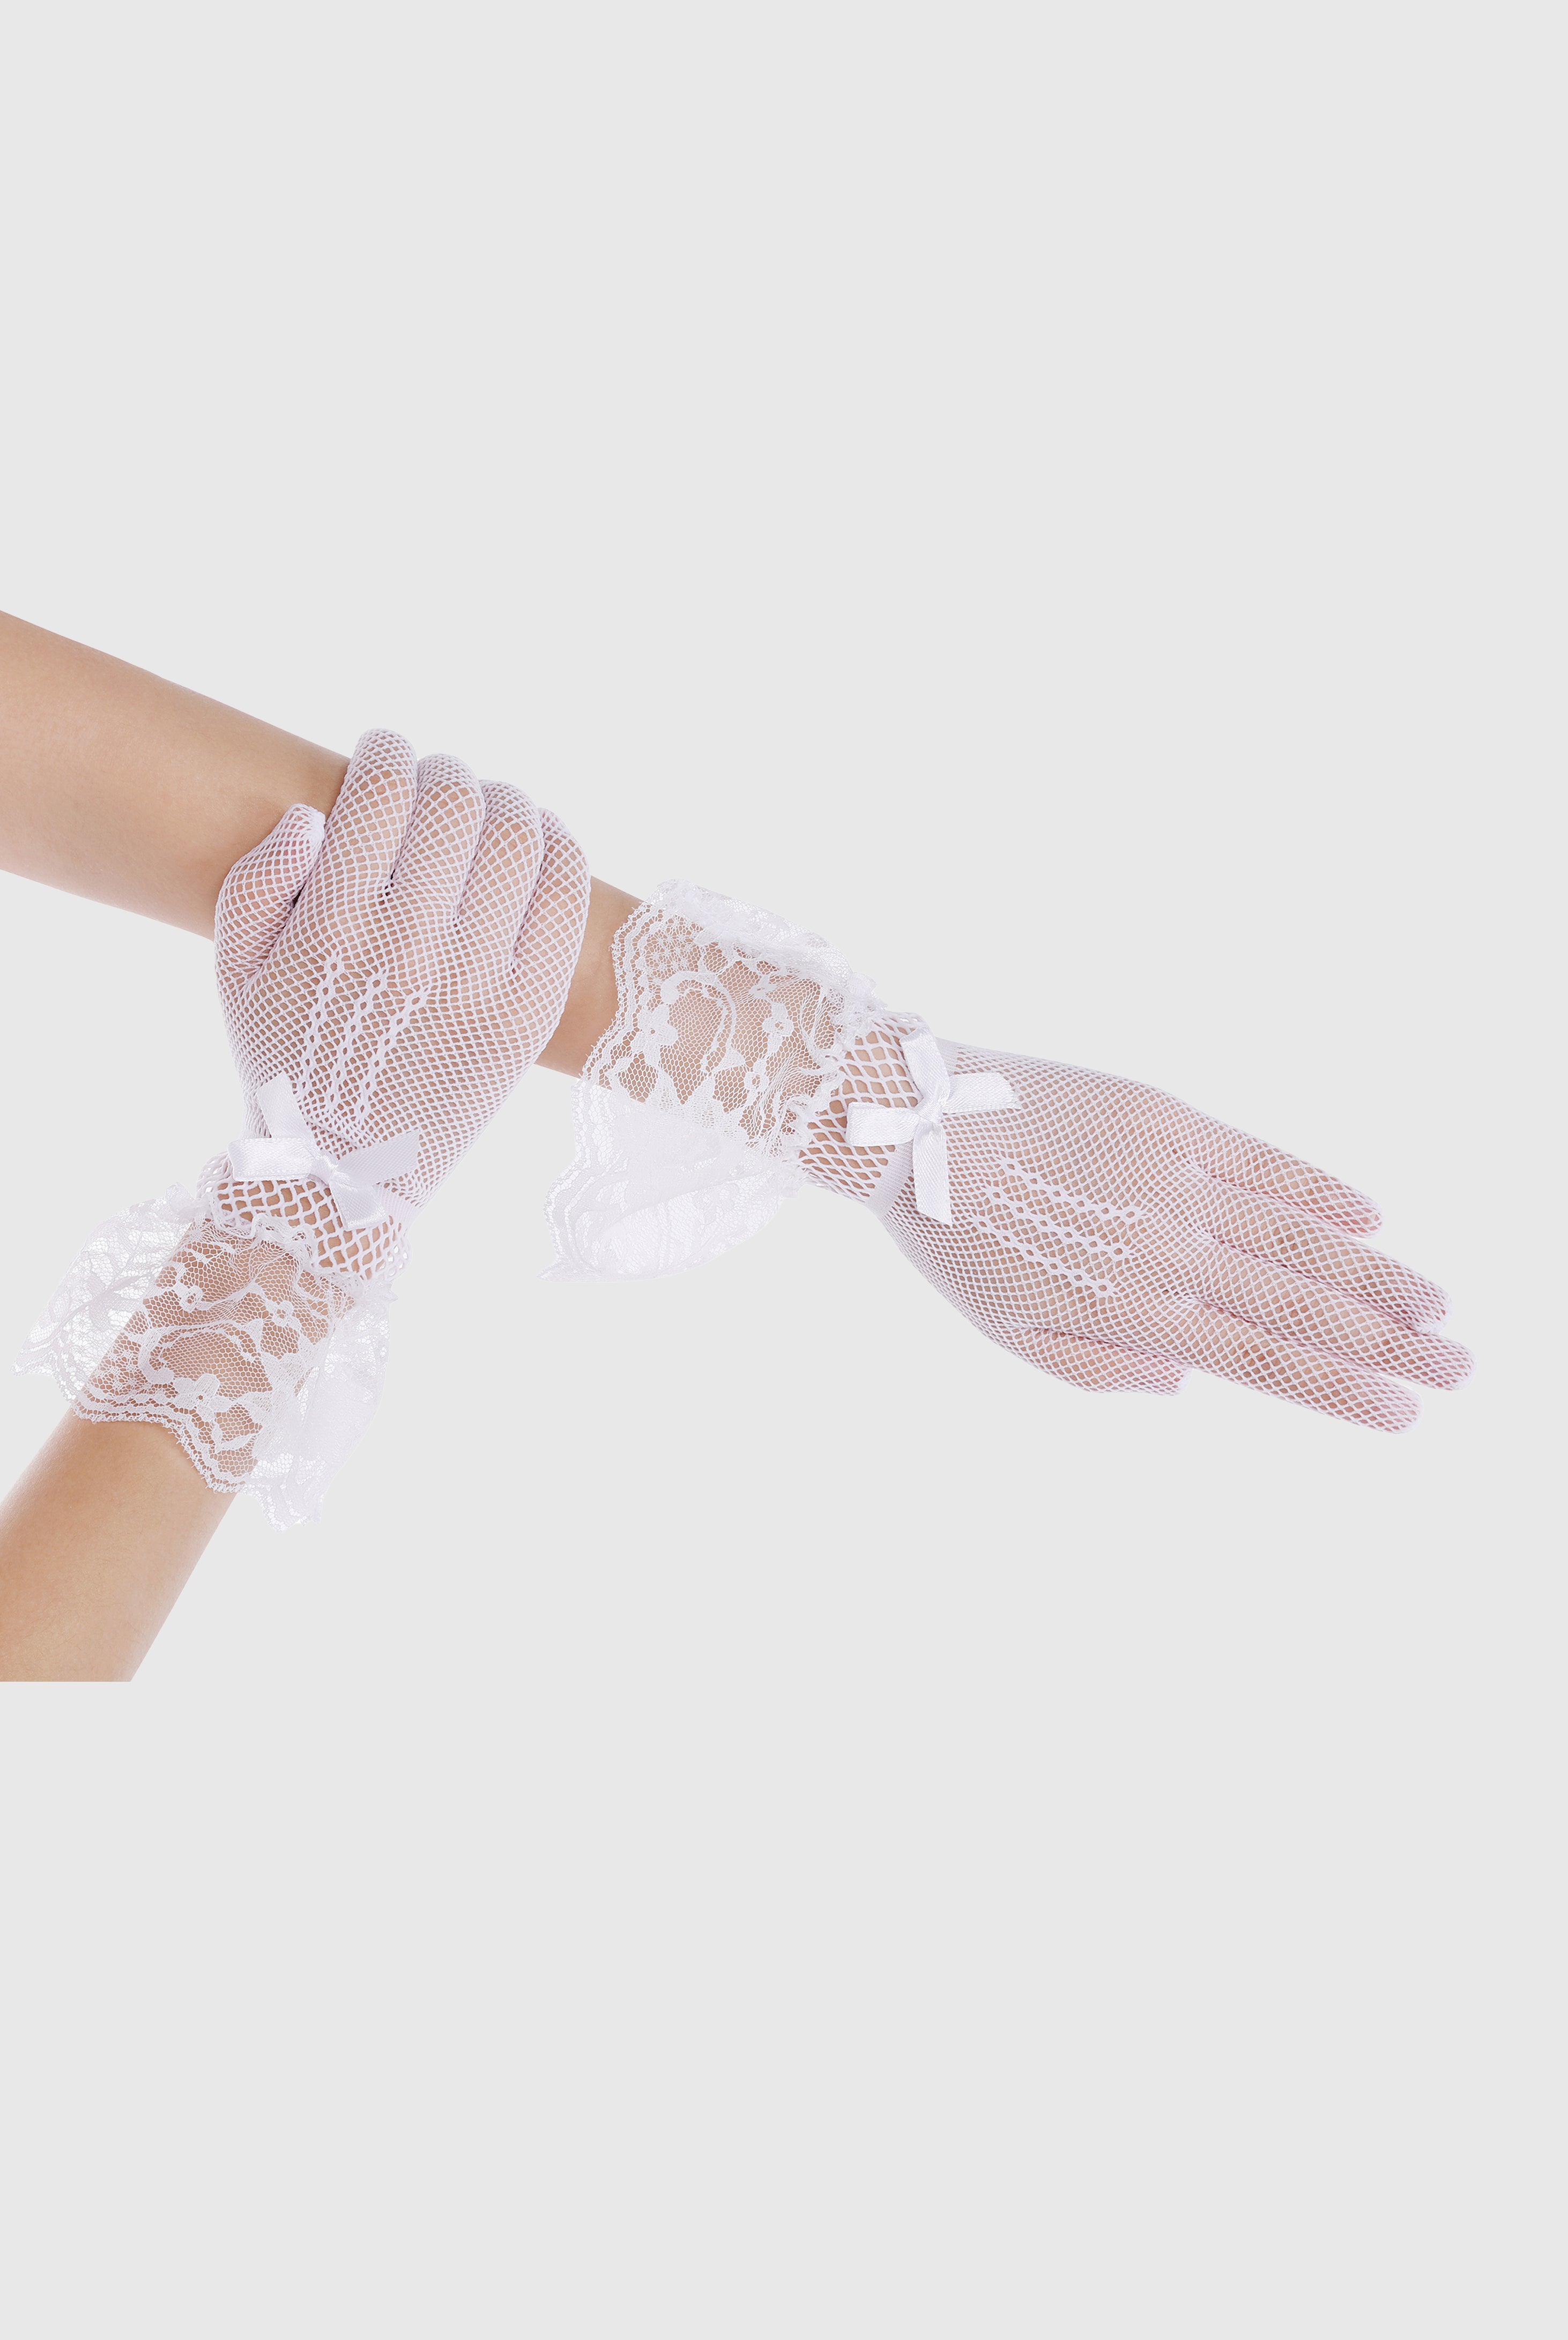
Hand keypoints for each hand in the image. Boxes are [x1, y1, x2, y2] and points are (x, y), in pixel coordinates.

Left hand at [811, 1036, 1469, 1430]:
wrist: (913, 1125)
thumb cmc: (956, 1240)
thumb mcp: (1006, 1334)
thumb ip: (1100, 1370)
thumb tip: (1188, 1381)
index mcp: (1127, 1309)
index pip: (1263, 1362)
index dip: (1341, 1391)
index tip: (1406, 1414)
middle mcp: (1165, 1246)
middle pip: (1303, 1305)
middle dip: (1391, 1344)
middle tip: (1461, 1368)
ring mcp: (1171, 1177)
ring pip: (1298, 1236)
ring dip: (1378, 1275)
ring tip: (1439, 1307)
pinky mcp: (1164, 1116)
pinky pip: (1259, 1158)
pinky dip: (1319, 1188)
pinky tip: (1372, 1215)